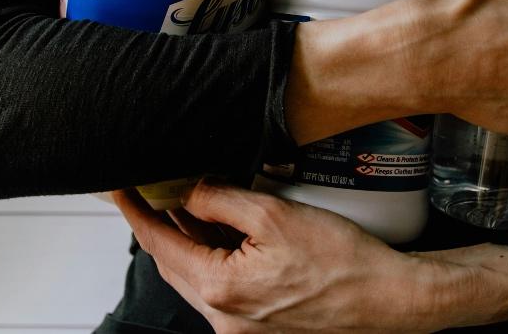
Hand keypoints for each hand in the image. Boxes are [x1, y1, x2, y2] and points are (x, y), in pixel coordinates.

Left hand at [112, 179, 507, 332]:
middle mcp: (223, 319)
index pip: (160, 244)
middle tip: (153, 189)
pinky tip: (225, 235)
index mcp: (220, 290)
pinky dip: (215, 261)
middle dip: (162, 226)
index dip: (135, 212)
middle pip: (174, 264)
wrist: (389, 299)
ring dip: (190, 243)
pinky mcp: (259, 330)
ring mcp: (241, 330)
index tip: (118, 188)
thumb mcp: (274, 215)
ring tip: (191, 204)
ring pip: (197, 278)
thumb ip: (220, 201)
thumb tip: (186, 192)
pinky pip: (222, 290)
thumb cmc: (343, 261)